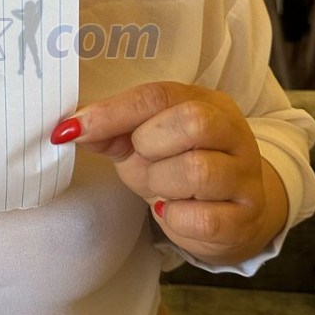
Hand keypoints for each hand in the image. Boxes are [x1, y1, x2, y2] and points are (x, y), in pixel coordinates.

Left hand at [50, 82, 287, 265]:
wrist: (226, 215)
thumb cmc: (177, 169)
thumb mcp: (142, 145)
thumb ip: (111, 132)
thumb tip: (69, 129)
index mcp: (207, 103)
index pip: (158, 95)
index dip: (112, 112)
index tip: (72, 130)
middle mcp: (234, 133)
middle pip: (192, 123)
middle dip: (150, 145)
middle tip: (144, 161)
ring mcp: (245, 176)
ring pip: (198, 171)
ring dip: (163, 184)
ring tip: (163, 188)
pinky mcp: (245, 217)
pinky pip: (204, 219)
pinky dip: (176, 219)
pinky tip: (174, 212)